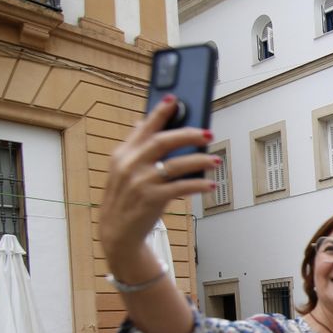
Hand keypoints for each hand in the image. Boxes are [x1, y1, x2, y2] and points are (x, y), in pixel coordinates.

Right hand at [102, 95, 217, 279]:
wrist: (118, 232)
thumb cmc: (126, 198)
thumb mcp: (123, 170)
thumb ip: (135, 147)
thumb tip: (140, 122)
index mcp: (123, 154)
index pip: (144, 128)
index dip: (160, 112)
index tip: (174, 100)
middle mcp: (130, 165)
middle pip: (163, 142)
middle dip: (188, 134)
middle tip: (207, 134)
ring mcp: (140, 182)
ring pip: (175, 164)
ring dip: (199, 161)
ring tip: (215, 161)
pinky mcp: (151, 199)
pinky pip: (181, 188)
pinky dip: (198, 185)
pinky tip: (210, 185)